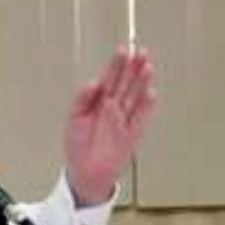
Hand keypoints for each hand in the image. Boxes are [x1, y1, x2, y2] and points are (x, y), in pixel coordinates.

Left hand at [63, 44, 158, 206]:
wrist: (84, 174)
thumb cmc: (78, 146)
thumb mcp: (74, 118)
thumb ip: (83, 99)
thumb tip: (93, 83)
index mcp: (98, 103)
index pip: (110, 79)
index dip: (116, 65)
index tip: (123, 50)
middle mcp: (113, 109)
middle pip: (125, 84)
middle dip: (133, 68)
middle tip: (140, 51)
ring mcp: (123, 121)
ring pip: (134, 97)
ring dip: (141, 82)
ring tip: (148, 66)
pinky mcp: (131, 136)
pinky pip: (140, 119)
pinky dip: (146, 106)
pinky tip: (150, 92)